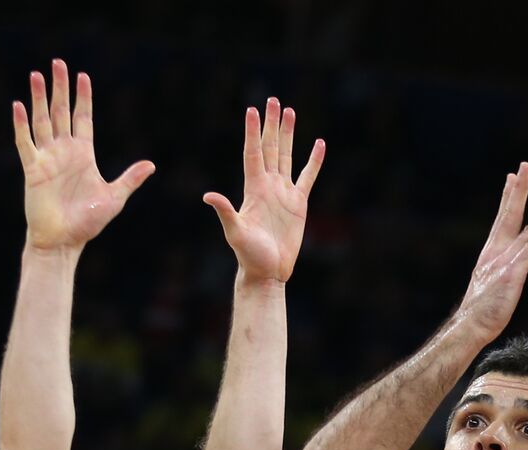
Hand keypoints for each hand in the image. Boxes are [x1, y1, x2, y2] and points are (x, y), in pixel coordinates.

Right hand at [11, 60, 154, 252]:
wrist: (64, 241)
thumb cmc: (87, 223)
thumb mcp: (114, 198)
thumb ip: (130, 179)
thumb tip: (151, 165)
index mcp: (83, 155)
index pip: (83, 118)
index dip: (83, 97)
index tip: (83, 76)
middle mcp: (64, 152)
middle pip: (61, 112)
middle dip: (60, 88)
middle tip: (58, 63)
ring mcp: (47, 159)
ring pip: (42, 121)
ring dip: (39, 98)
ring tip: (36, 75)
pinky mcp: (33, 170)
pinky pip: (25, 143)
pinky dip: (21, 125)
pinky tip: (19, 106)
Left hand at [203, 97, 324, 282]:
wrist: (267, 271)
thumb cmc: (248, 255)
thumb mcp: (235, 232)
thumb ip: (225, 212)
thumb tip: (208, 196)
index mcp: (253, 189)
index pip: (252, 153)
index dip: (252, 132)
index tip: (251, 110)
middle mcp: (268, 186)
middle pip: (270, 148)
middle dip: (271, 124)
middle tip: (272, 100)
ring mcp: (283, 193)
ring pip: (286, 156)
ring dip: (288, 134)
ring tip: (290, 112)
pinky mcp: (298, 203)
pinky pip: (307, 177)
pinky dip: (314, 161)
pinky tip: (318, 144)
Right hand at [456, 163, 527, 339]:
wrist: (470, 326)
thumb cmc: (482, 311)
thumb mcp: (494, 286)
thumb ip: (504, 271)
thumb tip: (511, 269)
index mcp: (491, 252)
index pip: (502, 218)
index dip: (509, 197)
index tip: (513, 178)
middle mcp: (497, 251)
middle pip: (509, 214)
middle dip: (518, 189)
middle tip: (524, 166)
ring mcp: (504, 261)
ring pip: (525, 228)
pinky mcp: (511, 273)